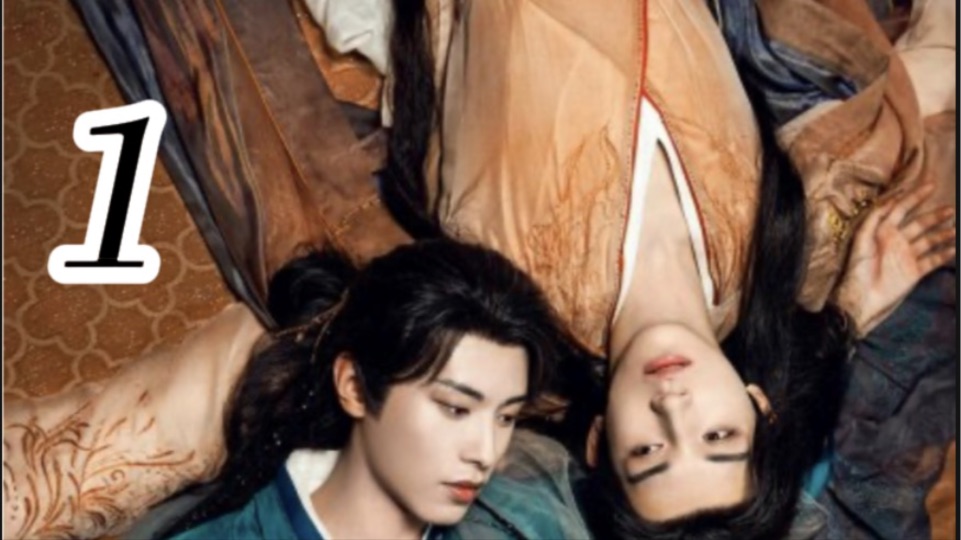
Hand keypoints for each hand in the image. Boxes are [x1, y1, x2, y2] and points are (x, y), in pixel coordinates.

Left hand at [834, 182, 955, 337]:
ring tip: (955, 229)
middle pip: (920, 223)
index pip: (900, 208)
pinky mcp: (914, 271)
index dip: (914, 197)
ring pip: (929, 240)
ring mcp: (906, 256)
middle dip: (935, 216)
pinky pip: (933, 260)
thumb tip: (890, 202)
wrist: (861, 298)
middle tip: (950, 209)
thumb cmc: (857, 269)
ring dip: (943, 233)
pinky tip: (954, 248)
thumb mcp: (861, 240)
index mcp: (882, 230)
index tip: (930, 185)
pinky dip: (944, 254)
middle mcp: (896, 240)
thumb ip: (874, 219)